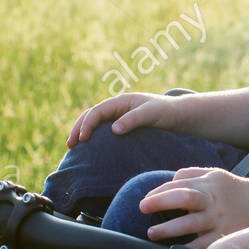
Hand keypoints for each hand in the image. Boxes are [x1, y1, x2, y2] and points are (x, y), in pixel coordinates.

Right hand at [66, 92, 186, 147]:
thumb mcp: (151, 114)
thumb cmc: (166, 112)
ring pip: (94, 121)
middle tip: (70, 144)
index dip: (87, 124)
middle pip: (91, 115)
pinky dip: (93, 136)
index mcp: (121, 101)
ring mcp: (118, 115)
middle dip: (78, 128)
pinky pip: (102, 129)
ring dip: (83, 132)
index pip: (97, 111)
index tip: (82, 139)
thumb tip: (113, 130)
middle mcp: (117, 106)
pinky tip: (89, 148)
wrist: (178, 115)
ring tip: (73, 146)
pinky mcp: (122, 124)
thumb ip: (133, 120)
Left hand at [139, 167, 248, 248]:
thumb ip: (190, 175)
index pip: (179, 184)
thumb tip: (166, 183)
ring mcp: (219, 220)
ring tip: (152, 233)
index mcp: (208, 184)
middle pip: (185, 197)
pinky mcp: (224, 237)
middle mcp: (213, 201)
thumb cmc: (232, 189)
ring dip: (168, 229)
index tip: (145, 201)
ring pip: (191, 224)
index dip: (159, 192)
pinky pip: (204, 245)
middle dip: (162, 201)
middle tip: (142, 207)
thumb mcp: (214, 174)